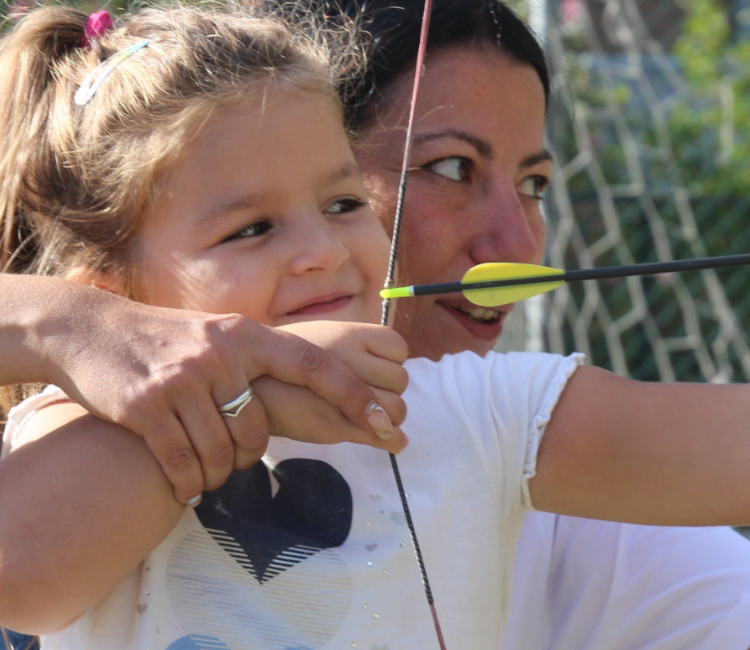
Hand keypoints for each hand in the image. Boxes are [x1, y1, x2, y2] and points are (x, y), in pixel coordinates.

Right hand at [39, 295, 392, 504]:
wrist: (89, 331)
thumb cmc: (168, 340)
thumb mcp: (222, 335)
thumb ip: (264, 358)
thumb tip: (324, 386)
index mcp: (249, 335)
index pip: (317, 366)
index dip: (354, 395)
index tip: (382, 420)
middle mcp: (221, 355)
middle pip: (261, 432)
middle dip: (248, 455)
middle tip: (229, 455)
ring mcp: (183, 381)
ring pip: (223, 454)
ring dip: (216, 473)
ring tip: (203, 467)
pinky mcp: (147, 408)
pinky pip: (185, 464)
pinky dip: (189, 482)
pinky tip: (185, 482)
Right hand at [258, 321, 407, 450]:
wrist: (242, 388)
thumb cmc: (281, 361)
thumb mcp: (320, 338)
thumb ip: (357, 349)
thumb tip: (395, 362)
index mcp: (348, 334)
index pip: (399, 349)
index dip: (391, 362)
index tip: (374, 370)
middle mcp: (351, 361)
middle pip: (400, 381)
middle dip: (390, 392)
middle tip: (368, 399)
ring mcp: (345, 396)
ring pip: (396, 410)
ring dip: (389, 418)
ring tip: (368, 418)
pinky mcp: (337, 426)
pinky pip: (383, 436)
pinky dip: (392, 440)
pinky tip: (391, 441)